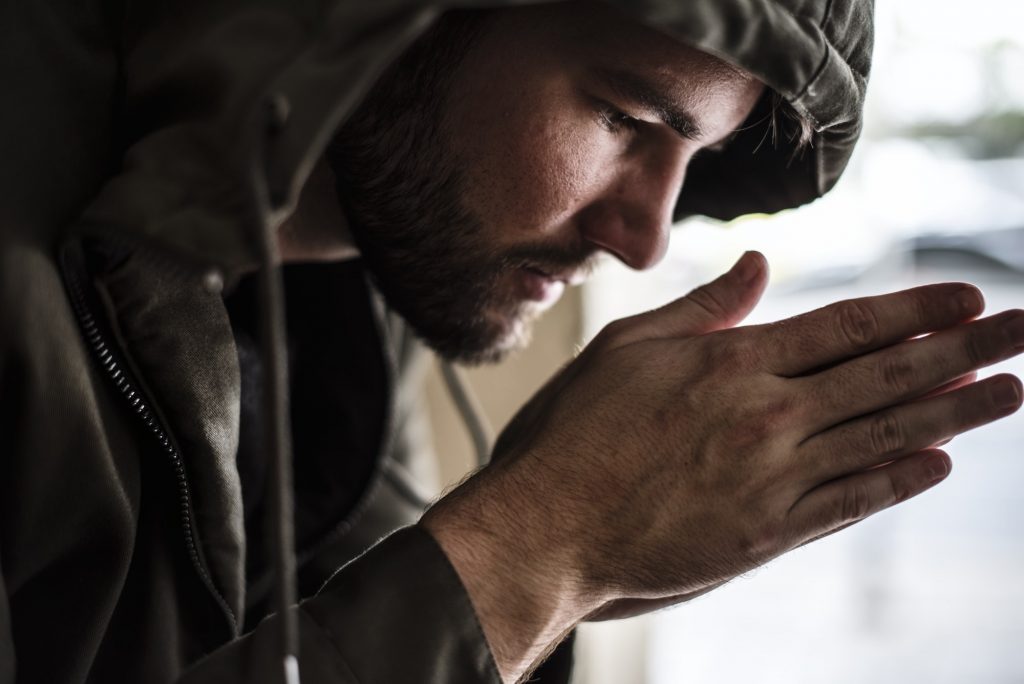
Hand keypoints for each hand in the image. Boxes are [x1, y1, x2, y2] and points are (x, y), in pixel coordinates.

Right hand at [422, 252, 1023, 680]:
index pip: (845, 326)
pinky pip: (850, 502)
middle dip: (964, 351)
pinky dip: (898, 481)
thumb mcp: (629, 349)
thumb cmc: (576, 434)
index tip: (967, 297)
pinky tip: (938, 464)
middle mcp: (766, 416)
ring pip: (882, 437)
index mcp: (732, 363)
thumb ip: (704, 309)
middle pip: (884, 376)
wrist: (550, 528)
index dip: (912, 311)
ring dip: (955, 413)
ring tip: (1010, 391)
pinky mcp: (767, 534)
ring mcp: (772, 478)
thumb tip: (758, 265)